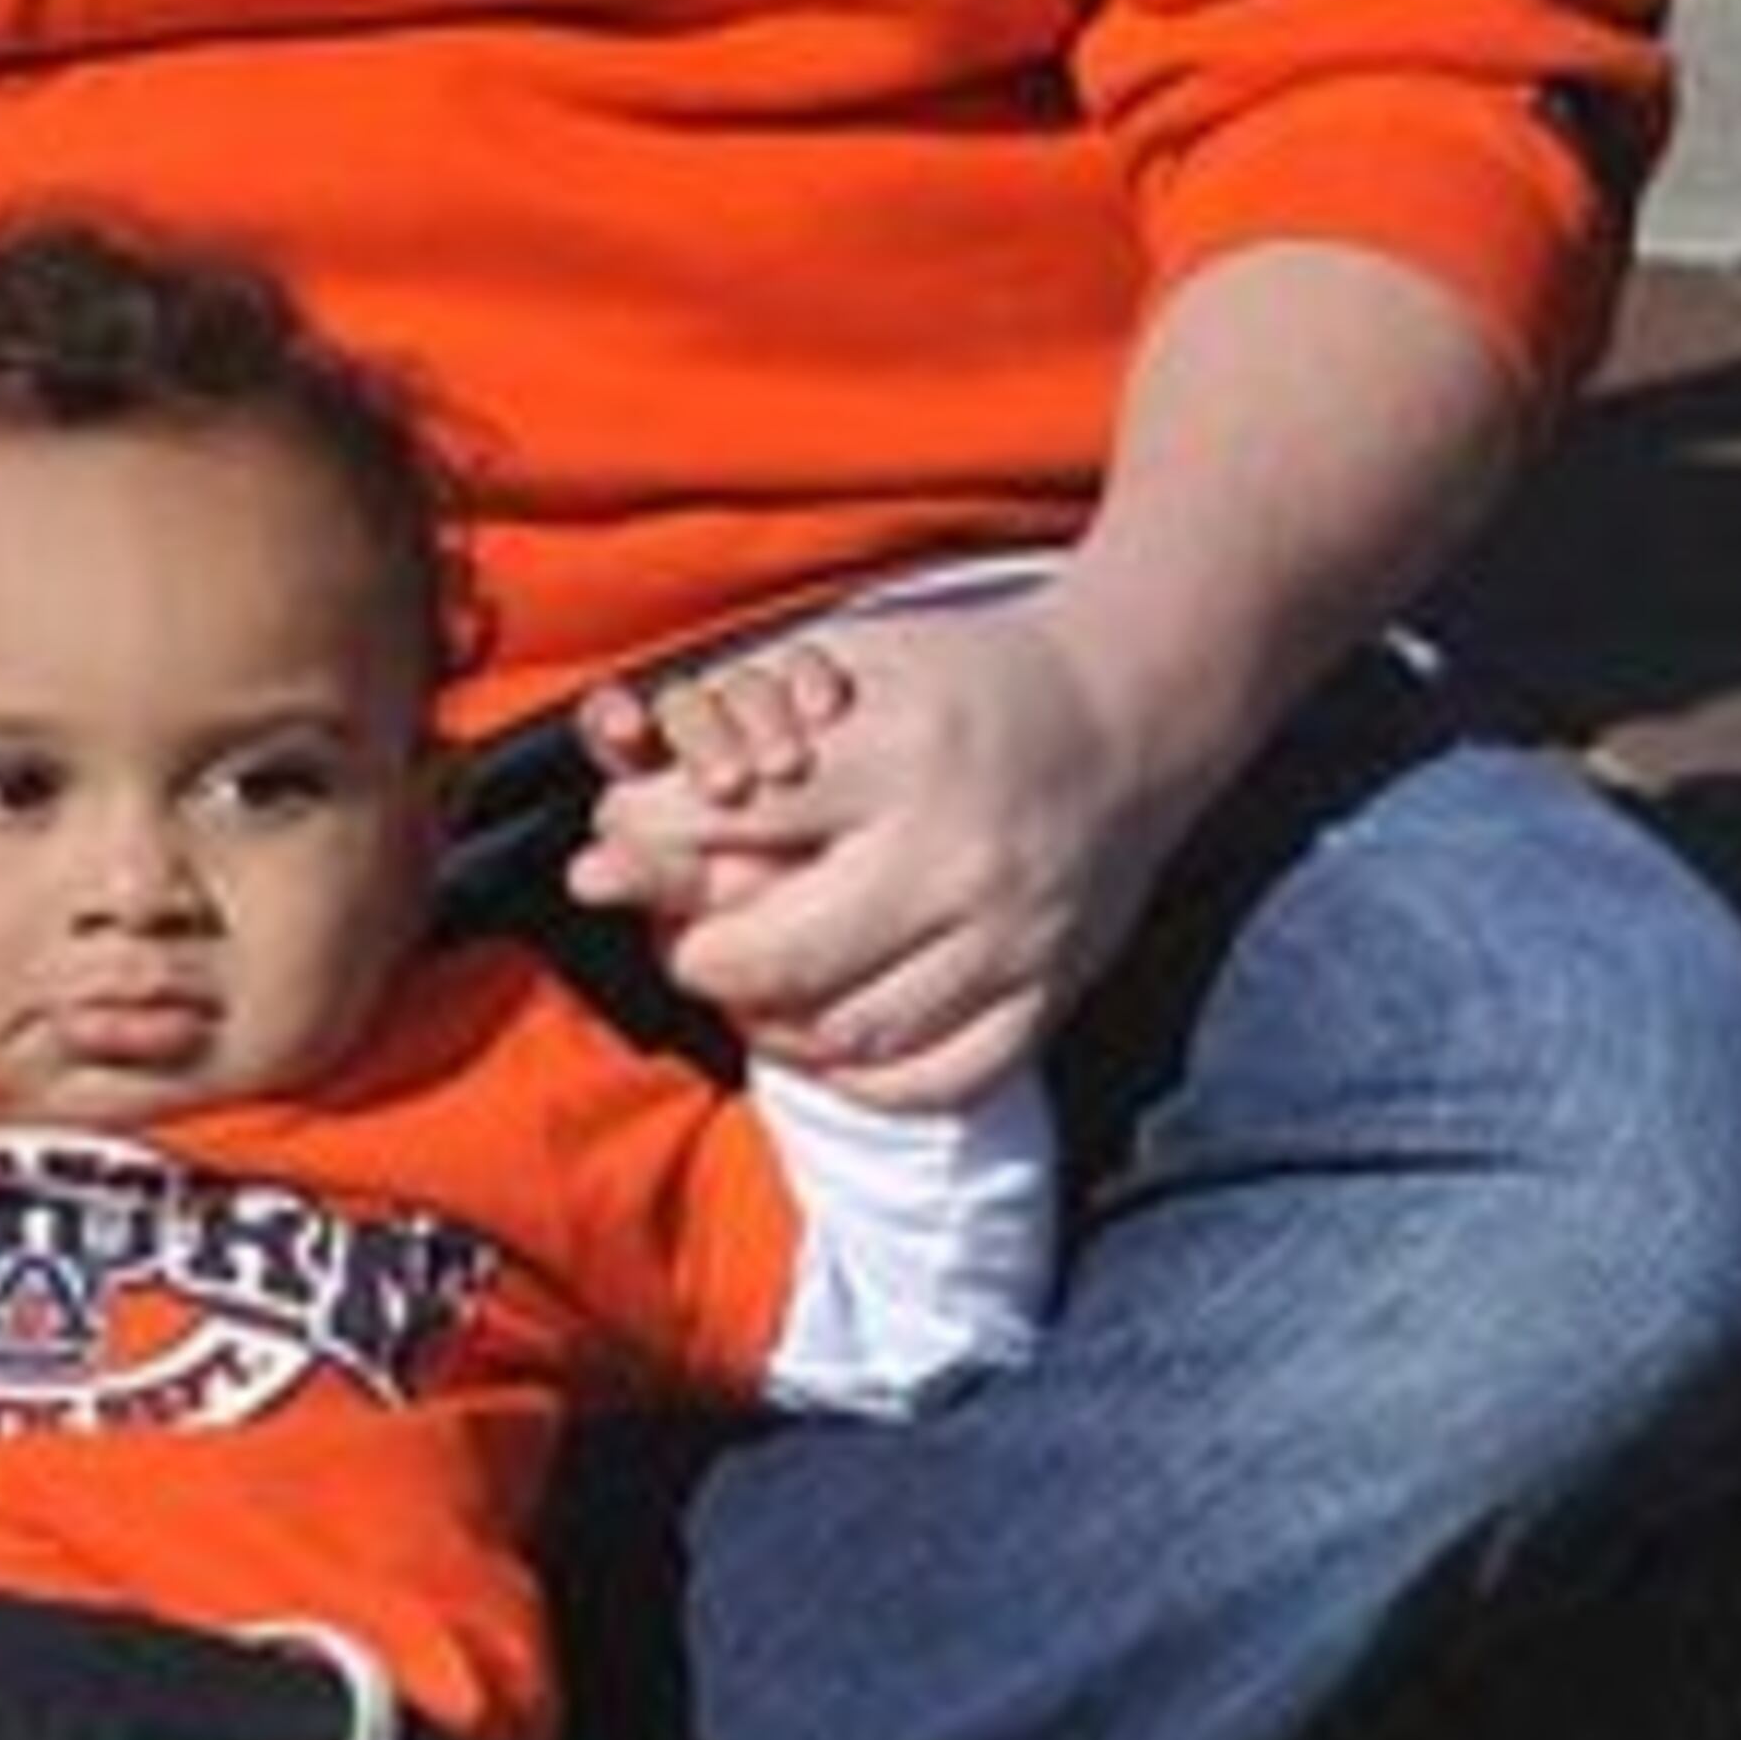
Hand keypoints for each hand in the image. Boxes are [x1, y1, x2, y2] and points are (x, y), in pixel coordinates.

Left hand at [571, 594, 1189, 1101]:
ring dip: (770, 1026)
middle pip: (778, 953)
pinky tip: (828, 1043)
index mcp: (901, 752)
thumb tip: (622, 780)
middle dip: (696, 954)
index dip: (644, 840)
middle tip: (678, 940)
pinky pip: (938, 1080)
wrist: (1131, 711)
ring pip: (850, 1035)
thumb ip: (742, 712)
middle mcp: (956, 854)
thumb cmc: (967, 677)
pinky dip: (864, 1081)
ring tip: (743, 989)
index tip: (609, 847)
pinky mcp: (1051, 992)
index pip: (731, 820)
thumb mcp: (855, 658)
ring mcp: (1011, 937)